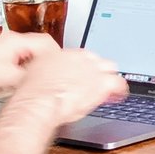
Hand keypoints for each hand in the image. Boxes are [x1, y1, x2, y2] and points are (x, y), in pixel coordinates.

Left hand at [0, 32, 58, 106]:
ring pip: (26, 62)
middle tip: (55, 79)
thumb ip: (31, 77)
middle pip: (38, 52)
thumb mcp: (7, 78)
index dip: (59, 57)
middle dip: (47, 66)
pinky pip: (15, 71)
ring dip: (33, 73)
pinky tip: (19, 90)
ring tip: (37, 86)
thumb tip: (48, 79)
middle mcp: (7, 45)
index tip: (65, 69)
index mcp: (13, 41)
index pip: (47, 43)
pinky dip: (21, 79)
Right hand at [6, 48, 128, 126]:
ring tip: (112, 89)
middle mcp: (82, 58)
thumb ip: (50, 71)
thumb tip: (51, 76)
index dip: (86, 67)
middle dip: (100, 70)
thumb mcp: (38, 72)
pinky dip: (120, 89)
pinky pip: (118, 83)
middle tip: (99, 81)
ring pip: (110, 69)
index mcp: (66, 53)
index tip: (85, 74)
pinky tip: (119, 95)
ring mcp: (93, 69)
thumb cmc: (34, 92)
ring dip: (110, 78)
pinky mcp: (101, 82)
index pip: (84, 57)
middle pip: (99, 60)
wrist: (39, 99)